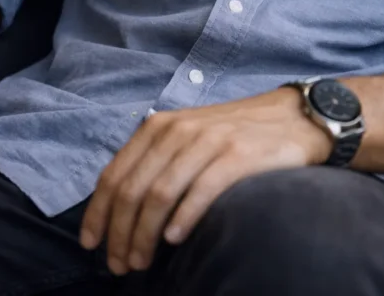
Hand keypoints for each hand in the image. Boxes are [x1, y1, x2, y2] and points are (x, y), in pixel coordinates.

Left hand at [79, 87, 331, 274]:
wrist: (293, 117)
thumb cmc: (235, 133)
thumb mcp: (188, 135)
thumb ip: (156, 160)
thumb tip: (120, 208)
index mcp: (159, 126)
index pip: (114, 174)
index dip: (98, 214)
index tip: (91, 244)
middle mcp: (178, 130)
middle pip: (133, 190)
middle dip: (119, 234)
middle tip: (120, 265)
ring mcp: (207, 141)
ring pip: (159, 195)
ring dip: (144, 236)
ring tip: (142, 262)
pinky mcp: (236, 155)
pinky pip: (200, 191)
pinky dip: (182, 219)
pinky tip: (174, 240)